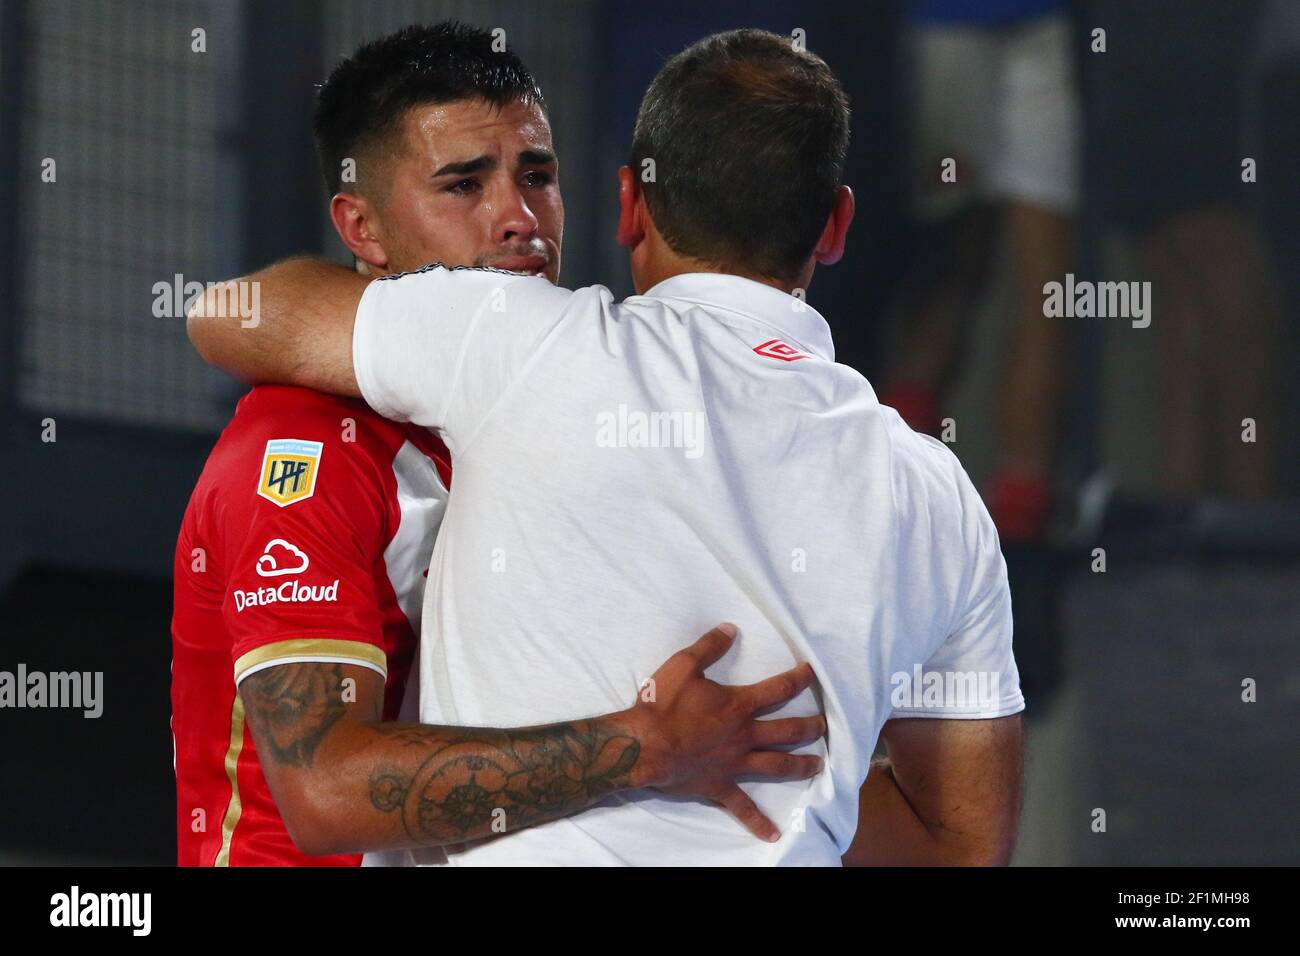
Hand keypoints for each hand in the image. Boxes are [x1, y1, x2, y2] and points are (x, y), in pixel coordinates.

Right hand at [623, 623, 825, 841]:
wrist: (645, 745)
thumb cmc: (663, 705)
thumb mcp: (684, 665)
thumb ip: (709, 646)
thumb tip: (731, 628)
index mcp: (738, 705)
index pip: (778, 690)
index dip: (797, 679)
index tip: (811, 673)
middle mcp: (745, 735)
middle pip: (787, 731)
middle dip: (809, 727)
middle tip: (824, 725)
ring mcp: (736, 763)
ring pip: (777, 765)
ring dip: (800, 765)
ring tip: (818, 766)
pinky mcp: (721, 785)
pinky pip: (744, 806)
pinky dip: (758, 822)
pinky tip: (774, 834)